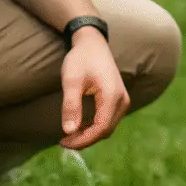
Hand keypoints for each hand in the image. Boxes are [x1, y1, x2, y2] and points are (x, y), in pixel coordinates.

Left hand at [60, 27, 130, 149]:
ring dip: (89, 134)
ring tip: (69, 135)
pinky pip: (108, 120)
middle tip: (63, 141)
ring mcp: (122, 100)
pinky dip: (94, 127)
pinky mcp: (118, 100)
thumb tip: (68, 132)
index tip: (63, 142)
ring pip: (107, 127)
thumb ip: (71, 105)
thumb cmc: (81, 59)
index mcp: (113, 96)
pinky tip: (79, 125)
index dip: (82, 140)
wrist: (92, 43)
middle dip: (84, 139)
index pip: (100, 128)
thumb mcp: (71, 80)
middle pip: (105, 131)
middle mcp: (122, 100)